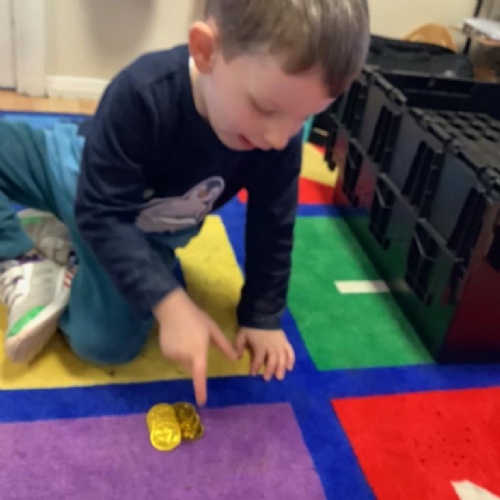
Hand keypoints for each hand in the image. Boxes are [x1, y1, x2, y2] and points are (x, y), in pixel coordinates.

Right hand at [154, 289, 237, 405]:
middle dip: (197, 360)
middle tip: (197, 340)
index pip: (200, 376)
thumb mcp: (213, 330)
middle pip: (193, 367)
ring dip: (187, 356)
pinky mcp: (164, 353)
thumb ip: (224, 346)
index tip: (202, 402)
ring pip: (184, 363)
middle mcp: (184, 357)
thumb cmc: (196, 318)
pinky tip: (178, 337)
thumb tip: (235, 359)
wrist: (172, 308)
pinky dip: (178, 352)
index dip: (201, 390)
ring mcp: (172, 356)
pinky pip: (175, 358)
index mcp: (198, 353)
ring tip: (187, 336)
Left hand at [235, 327, 294, 380]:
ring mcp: (280, 343)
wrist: (262, 315)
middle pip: (273, 360)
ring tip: (279, 377)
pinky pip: (290, 351)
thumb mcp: (241, 335)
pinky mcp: (285, 341)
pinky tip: (290, 368)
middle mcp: (271, 346)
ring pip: (282, 358)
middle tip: (267, 379)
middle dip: (270, 370)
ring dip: (281, 368)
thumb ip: (238, 347)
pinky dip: (291, 360)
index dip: (255, 367)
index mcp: (260, 345)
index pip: (258, 358)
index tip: (253, 374)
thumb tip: (237, 358)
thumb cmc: (251, 327)